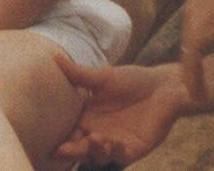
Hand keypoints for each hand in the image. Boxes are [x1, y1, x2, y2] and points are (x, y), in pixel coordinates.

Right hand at [54, 55, 185, 166]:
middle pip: (80, 148)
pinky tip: (111, 141)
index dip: (59, 138)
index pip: (69, 132)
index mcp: (87, 118)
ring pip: (97, 155)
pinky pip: (120, 156)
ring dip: (93, 151)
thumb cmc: (132, 80)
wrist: (164, 86)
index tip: (50, 141)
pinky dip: (113, 151)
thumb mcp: (103, 77)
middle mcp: (98, 134)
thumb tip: (54, 57)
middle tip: (62, 150)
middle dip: (71, 151)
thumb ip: (79, 74)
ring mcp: (114, 144)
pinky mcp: (132, 150)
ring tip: (93, 139)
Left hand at [180, 0, 213, 100]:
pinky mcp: (199, 35)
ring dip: (192, 79)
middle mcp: (191, 12)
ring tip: (198, 96)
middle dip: (192, 68)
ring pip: (188, 57)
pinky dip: (195, 81)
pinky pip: (192, 64)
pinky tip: (200, 95)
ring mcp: (193, 22)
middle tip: (195, 89)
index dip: (195, 56)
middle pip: (188, 46)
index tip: (198, 71)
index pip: (193, 35)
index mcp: (198, 4)